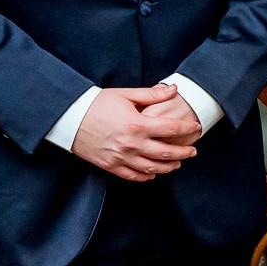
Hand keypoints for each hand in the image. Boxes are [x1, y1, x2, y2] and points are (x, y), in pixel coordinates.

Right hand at [71, 84, 197, 181]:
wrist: (69, 118)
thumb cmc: (96, 104)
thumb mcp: (125, 95)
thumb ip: (151, 95)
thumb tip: (174, 90)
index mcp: (137, 124)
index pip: (171, 129)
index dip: (187, 129)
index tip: (196, 128)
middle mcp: (131, 144)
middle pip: (166, 153)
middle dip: (184, 153)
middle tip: (193, 151)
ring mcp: (121, 157)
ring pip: (153, 168)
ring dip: (169, 167)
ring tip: (178, 163)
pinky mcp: (111, 166)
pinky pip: (134, 176)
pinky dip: (147, 175)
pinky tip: (154, 172)